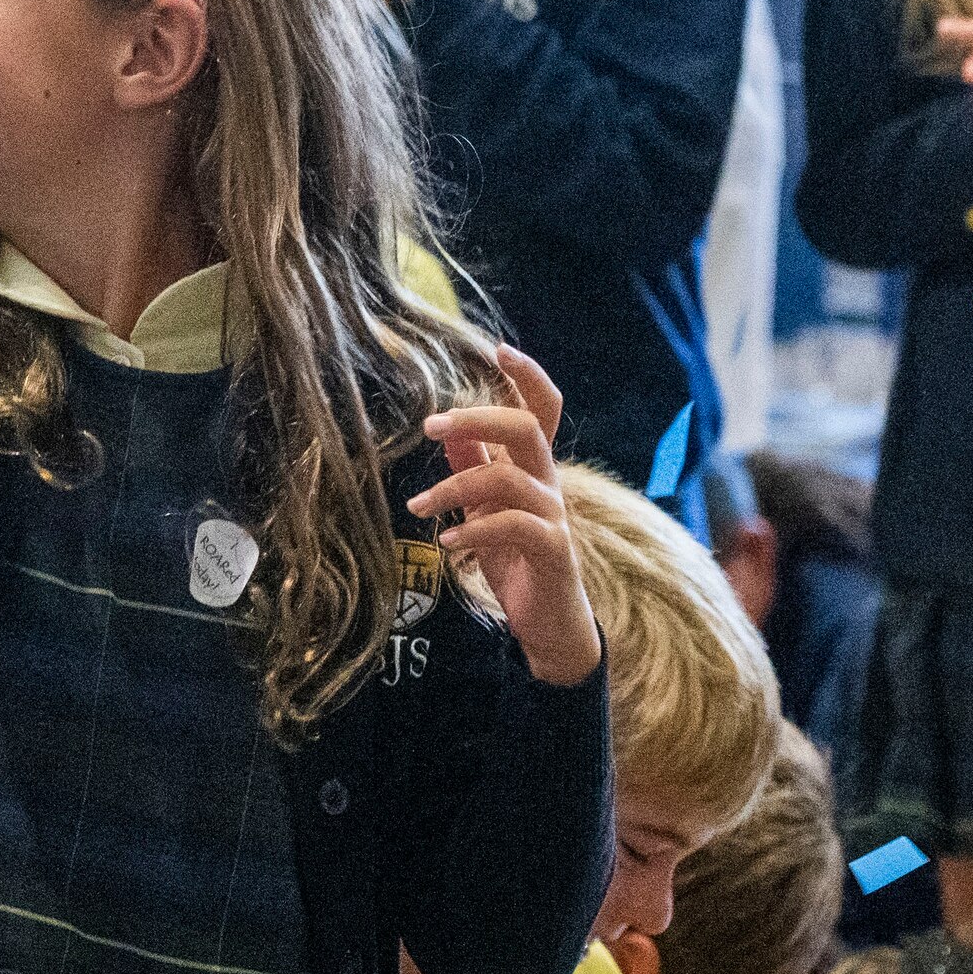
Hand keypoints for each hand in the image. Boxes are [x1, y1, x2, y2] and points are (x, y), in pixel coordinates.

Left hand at [422, 349, 600, 686]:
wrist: (549, 624)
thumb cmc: (517, 561)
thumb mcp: (486, 510)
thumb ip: (474, 466)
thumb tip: (446, 428)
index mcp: (533, 468)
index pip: (542, 409)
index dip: (527, 377)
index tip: (499, 349)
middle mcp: (549, 484)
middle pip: (527, 428)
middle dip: (479, 417)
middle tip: (430, 423)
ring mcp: (554, 516)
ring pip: (511, 479)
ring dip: (456, 487)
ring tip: (418, 506)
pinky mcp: (553, 551)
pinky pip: (516, 527)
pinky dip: (477, 531)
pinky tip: (449, 543)